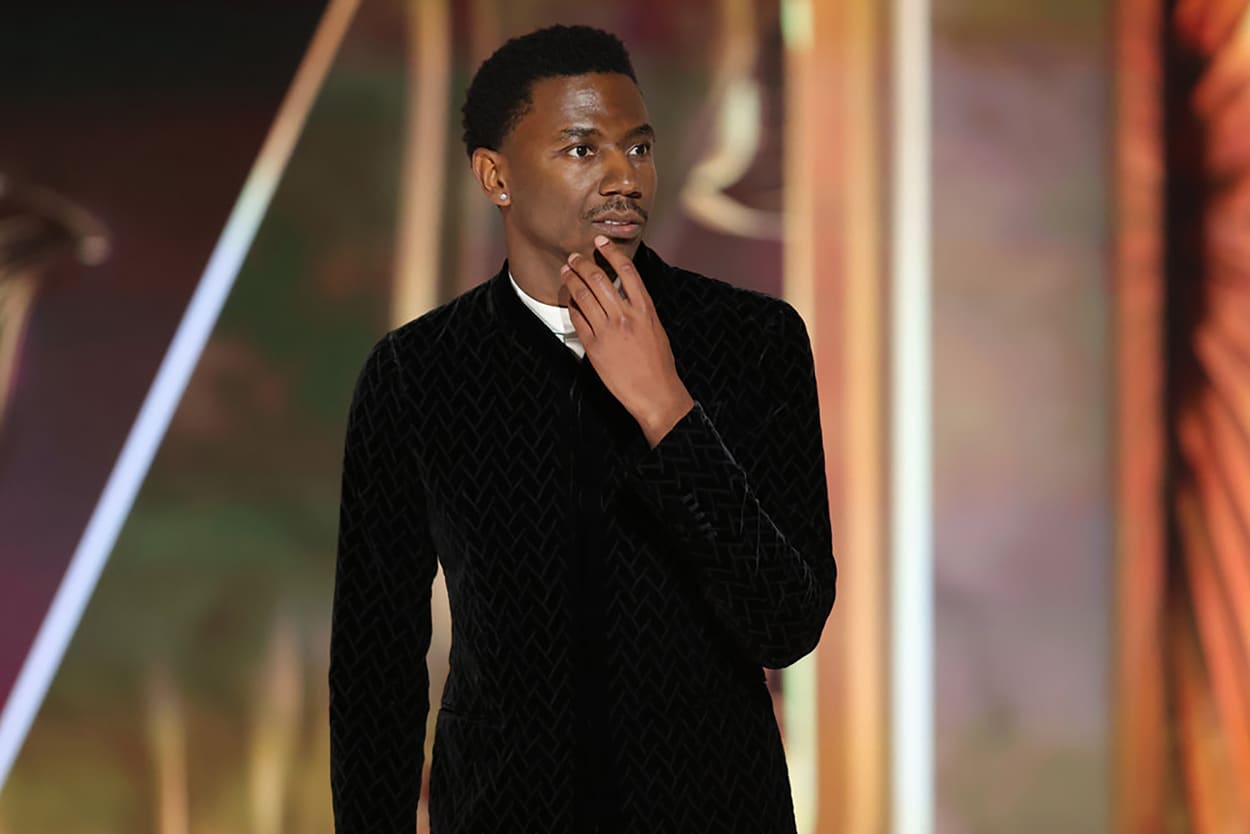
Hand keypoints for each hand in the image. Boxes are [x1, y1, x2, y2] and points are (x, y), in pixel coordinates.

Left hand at [562, 236, 693, 446]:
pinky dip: (571, 306)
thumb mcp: (655, 328)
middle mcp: (625, 316)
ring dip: (571, 280)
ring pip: (583, 296)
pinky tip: (569, 300)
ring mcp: (608, 331)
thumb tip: (624, 293)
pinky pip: (577, 319)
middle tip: (574, 257)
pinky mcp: (594, 347)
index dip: (611, 251)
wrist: (654, 392)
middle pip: (598, 279)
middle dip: (582, 264)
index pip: (626, 270)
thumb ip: (639, 309)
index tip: (600, 242)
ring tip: (566, 272)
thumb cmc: (658, 363)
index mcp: (645, 309)